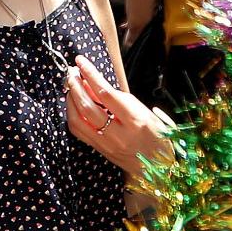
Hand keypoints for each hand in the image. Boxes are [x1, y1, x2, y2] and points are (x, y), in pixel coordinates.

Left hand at [63, 59, 169, 178]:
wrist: (161, 169)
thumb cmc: (158, 136)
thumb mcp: (146, 112)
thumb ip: (122, 99)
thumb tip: (95, 83)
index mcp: (136, 120)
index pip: (106, 93)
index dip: (90, 74)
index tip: (81, 61)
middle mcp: (119, 134)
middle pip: (88, 107)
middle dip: (75, 85)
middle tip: (71, 71)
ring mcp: (107, 144)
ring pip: (78, 120)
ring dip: (70, 100)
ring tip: (70, 85)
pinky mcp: (100, 151)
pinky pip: (79, 132)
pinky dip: (71, 115)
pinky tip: (72, 104)